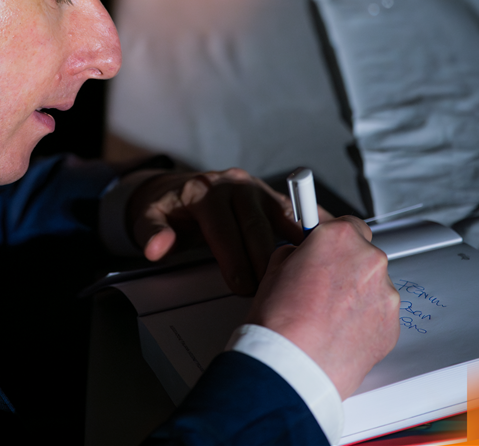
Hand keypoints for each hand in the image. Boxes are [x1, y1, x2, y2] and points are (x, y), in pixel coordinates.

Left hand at [127, 168, 312, 294]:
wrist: (178, 190)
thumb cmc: (167, 210)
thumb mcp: (148, 219)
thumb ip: (151, 234)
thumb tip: (156, 249)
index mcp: (206, 192)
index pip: (224, 228)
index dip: (234, 259)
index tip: (242, 287)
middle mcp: (235, 185)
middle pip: (257, 225)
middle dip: (265, 260)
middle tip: (272, 293)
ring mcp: (258, 189)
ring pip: (283, 218)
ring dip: (295, 247)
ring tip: (307, 277)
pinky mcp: (273, 198)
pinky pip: (297, 213)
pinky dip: (313, 229)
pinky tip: (330, 249)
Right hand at [245, 216, 400, 398]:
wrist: (292, 365)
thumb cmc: (280, 321)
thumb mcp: (274, 269)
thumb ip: (296, 254)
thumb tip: (302, 257)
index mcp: (339, 238)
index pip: (347, 225)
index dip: (333, 241)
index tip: (326, 248)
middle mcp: (368, 260)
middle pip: (363, 255)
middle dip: (345, 268)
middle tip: (320, 288)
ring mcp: (385, 293)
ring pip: (373, 286)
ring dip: (356, 295)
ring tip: (326, 317)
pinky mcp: (392, 325)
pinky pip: (379, 315)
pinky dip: (364, 321)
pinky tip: (338, 332)